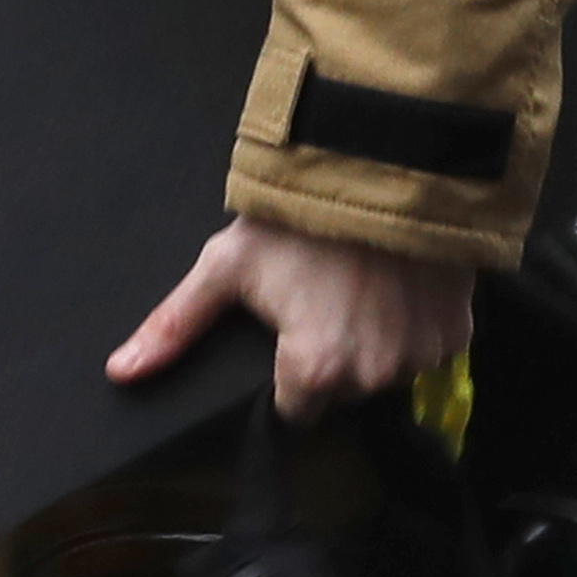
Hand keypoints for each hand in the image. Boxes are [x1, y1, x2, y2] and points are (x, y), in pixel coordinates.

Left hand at [112, 216, 479, 415]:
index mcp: (313, 370)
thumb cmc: (300, 218)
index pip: (295, 410)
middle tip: (325, 298)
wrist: (388, 166)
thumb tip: (121, 372)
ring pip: (387, 372)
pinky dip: (415, 326)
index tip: (290, 333)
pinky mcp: (456, 338)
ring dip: (376, 343)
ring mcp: (419, 359)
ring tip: (363, 287)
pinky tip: (399, 287)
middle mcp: (370, 378)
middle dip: (333, 357)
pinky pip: (429, 350)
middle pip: (342, 392)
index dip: (288, 372)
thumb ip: (175, 326)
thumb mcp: (227, 264)